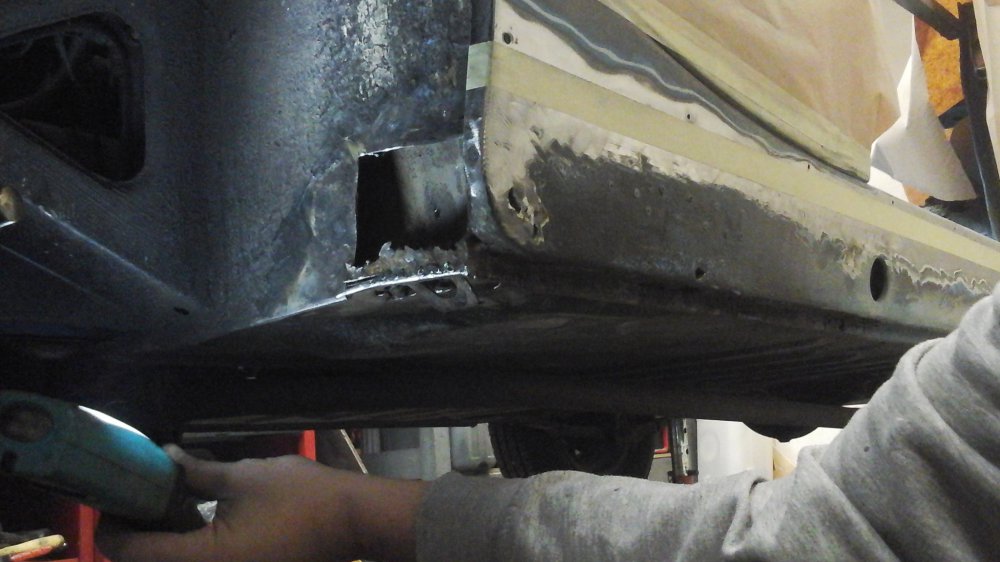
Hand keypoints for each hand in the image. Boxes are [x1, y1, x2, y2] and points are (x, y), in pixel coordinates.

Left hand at [97, 445, 427, 561]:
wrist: (353, 522)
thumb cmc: (300, 496)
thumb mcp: (244, 477)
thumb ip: (197, 473)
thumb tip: (166, 458)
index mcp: (204, 560)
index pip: (133, 552)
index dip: (111, 526)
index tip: (108, 497)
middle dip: (133, 534)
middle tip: (132, 497)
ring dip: (160, 544)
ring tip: (157, 505)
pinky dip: (188, 549)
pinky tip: (189, 521)